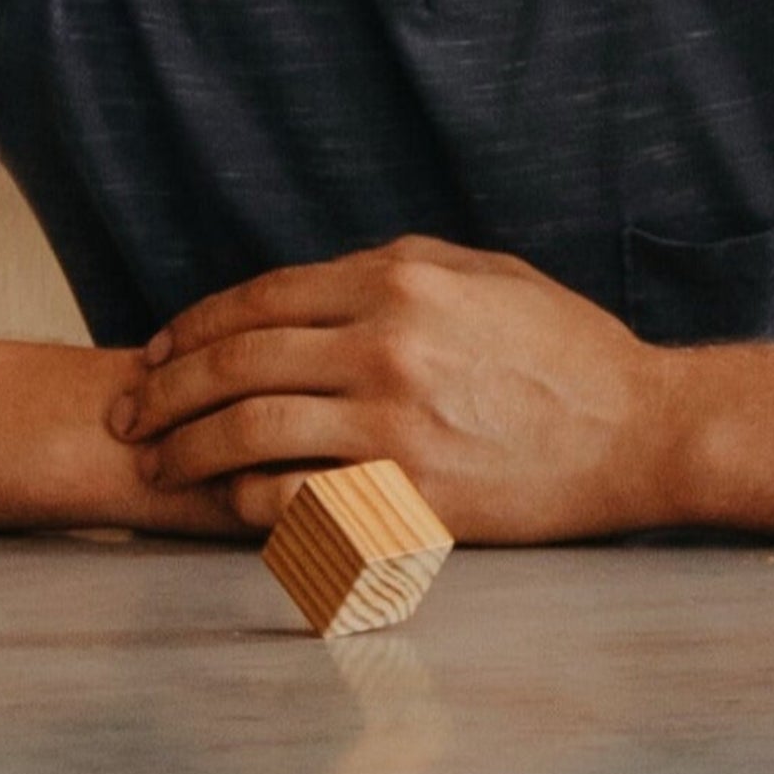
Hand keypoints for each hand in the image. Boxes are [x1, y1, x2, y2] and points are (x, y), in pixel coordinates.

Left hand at [108, 237, 684, 537]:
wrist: (643, 430)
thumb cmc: (571, 353)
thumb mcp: (488, 275)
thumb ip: (400, 268)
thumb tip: (320, 284)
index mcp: (399, 281)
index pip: (258, 300)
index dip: (193, 329)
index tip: (159, 354)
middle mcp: (386, 344)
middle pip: (235, 364)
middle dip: (165, 392)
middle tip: (130, 415)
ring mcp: (394, 422)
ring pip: (248, 431)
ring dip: (187, 450)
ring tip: (159, 467)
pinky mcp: (410, 491)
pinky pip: (297, 497)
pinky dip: (250, 502)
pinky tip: (232, 505)